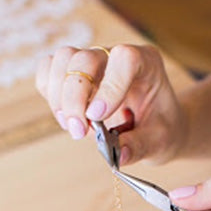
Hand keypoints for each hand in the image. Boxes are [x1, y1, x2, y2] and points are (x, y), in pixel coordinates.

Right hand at [35, 44, 186, 164]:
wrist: (155, 126)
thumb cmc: (161, 128)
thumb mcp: (160, 142)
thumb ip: (140, 146)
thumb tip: (117, 154)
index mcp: (147, 64)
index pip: (125, 58)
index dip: (109, 86)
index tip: (99, 116)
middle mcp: (117, 56)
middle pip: (84, 58)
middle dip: (74, 98)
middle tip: (79, 132)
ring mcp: (94, 60)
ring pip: (62, 59)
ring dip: (59, 97)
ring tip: (73, 127)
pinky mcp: (74, 71)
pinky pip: (49, 69)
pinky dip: (51, 94)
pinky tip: (66, 117)